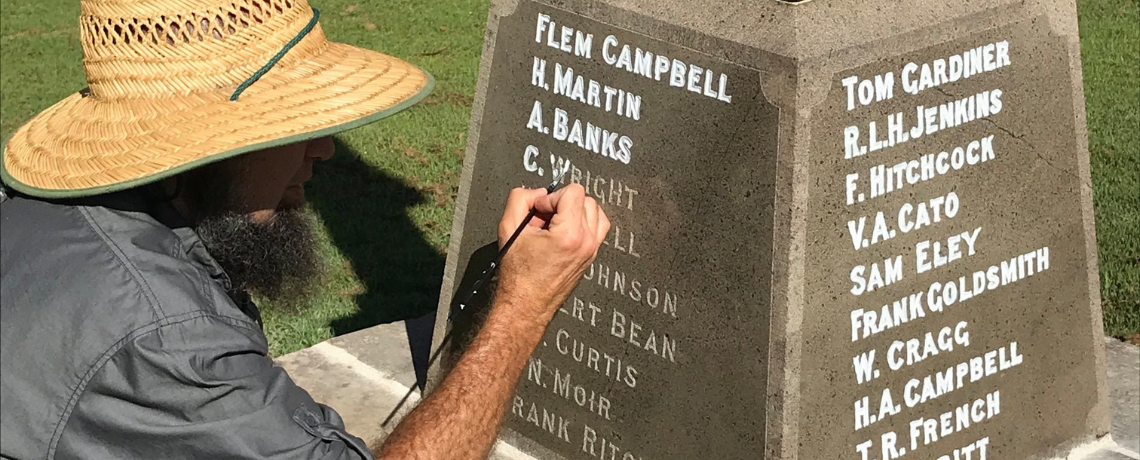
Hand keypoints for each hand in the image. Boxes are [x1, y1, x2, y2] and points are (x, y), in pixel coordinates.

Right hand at [495, 184, 609, 324]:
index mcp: (570, 235)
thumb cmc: (519, 276)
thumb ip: (520, 199)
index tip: (540, 210)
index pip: (574, 192)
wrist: (526, 303)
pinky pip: (597, 227)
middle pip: (586, 199)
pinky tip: (564, 231)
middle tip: (544, 218)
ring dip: (575, 211)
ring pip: (595, 211)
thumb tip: (536, 192)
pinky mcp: (591, 256)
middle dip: (562, 204)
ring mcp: (592, 250)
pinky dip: (583, 223)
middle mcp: (586, 242)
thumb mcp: (508, 228)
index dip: (551, 196)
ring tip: (555, 223)